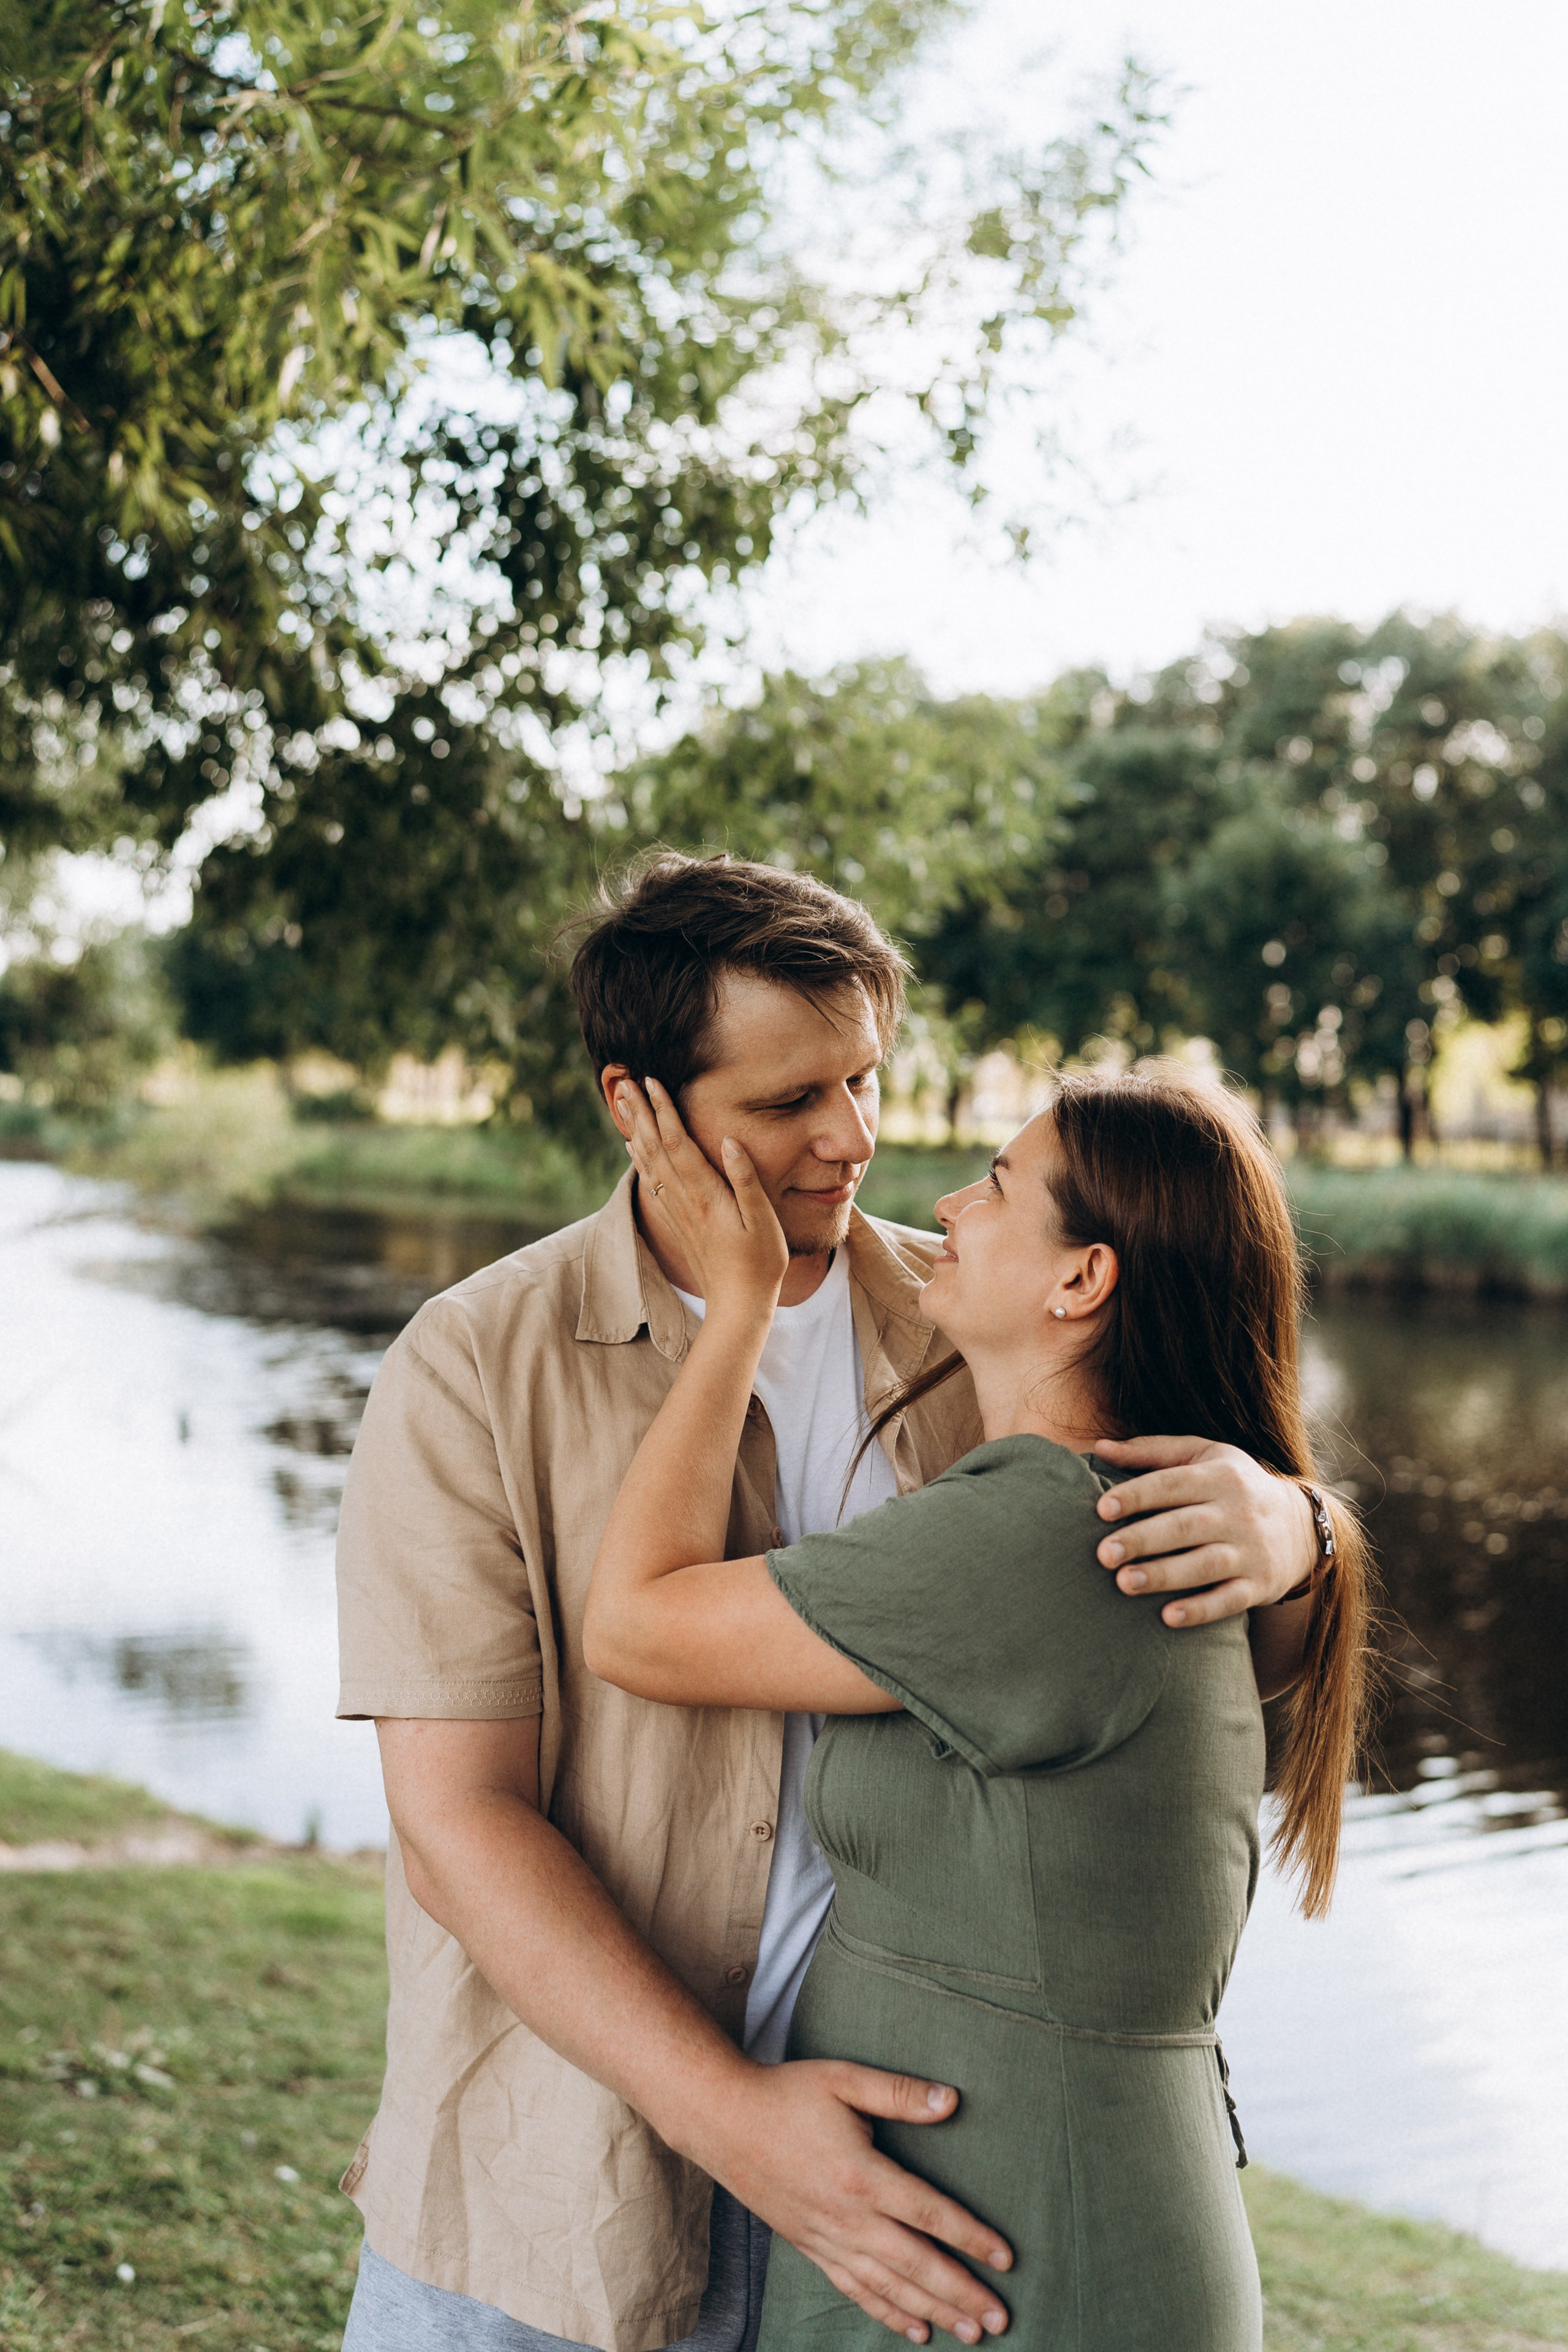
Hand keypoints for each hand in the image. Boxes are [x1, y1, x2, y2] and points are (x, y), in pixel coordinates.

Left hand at [619, 1076, 787, 1306]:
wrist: (737, 1305)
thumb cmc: (760, 1262)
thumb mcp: (763, 1219)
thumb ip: (745, 1179)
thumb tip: (727, 1140)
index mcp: (704, 1194)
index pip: (678, 1143)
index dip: (664, 1111)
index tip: (652, 1083)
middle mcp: (684, 1201)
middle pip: (656, 1148)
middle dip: (641, 1113)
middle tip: (626, 1082)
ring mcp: (677, 1213)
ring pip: (649, 1163)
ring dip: (636, 1131)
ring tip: (623, 1106)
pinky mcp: (677, 1224)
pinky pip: (651, 1184)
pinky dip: (640, 1161)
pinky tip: (633, 1149)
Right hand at [700, 2058, 1011, 2343]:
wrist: (722, 2120)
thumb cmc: (786, 2094)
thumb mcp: (844, 2079)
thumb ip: (899, 2093)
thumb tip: (952, 2100)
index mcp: (862, 2175)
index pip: (929, 2214)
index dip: (972, 2237)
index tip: (1007, 2259)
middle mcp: (848, 2217)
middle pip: (916, 2264)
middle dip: (962, 2293)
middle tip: (1000, 2319)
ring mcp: (827, 2238)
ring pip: (888, 2286)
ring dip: (932, 2311)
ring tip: (969, 2333)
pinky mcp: (810, 2247)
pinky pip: (855, 2290)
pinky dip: (886, 2313)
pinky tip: (914, 2330)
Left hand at [1092, 1435, 1314, 1626]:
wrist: (1302, 1527)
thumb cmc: (1234, 1487)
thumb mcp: (1204, 1456)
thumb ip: (1152, 1452)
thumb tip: (1098, 1448)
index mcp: (1220, 1476)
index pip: (1173, 1483)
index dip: (1137, 1495)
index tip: (1101, 1509)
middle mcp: (1238, 1512)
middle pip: (1185, 1525)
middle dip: (1142, 1539)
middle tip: (1103, 1554)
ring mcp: (1252, 1551)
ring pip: (1205, 1564)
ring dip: (1164, 1575)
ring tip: (1123, 1583)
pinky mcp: (1260, 1585)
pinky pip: (1230, 1600)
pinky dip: (1200, 1610)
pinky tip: (1168, 1617)